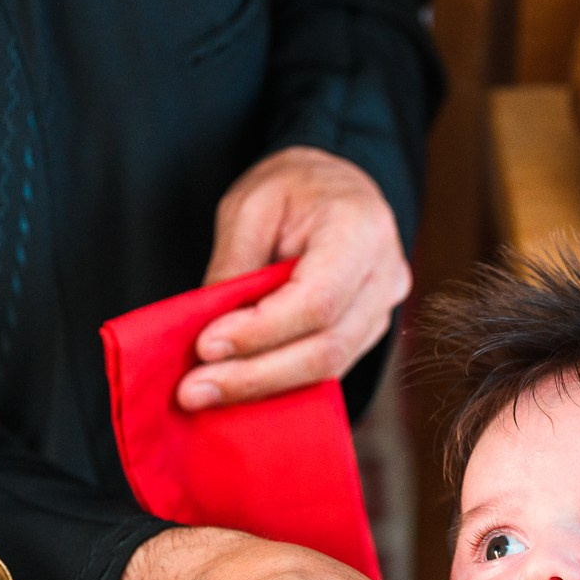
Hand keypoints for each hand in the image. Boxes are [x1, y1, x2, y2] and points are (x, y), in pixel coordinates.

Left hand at [179, 146, 407, 408]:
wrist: (334, 186)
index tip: (206, 346)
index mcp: (361, 229)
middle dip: (257, 375)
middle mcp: (385, 275)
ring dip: (264, 387)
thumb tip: (207, 336)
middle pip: (327, 347)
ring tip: (206, 392)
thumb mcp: (248, 207)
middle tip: (194, 390)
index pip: (317, 300)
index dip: (261, 331)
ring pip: (329, 368)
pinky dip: (280, 382)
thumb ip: (233, 268)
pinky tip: (238, 387)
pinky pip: (328, 369)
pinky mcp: (369, 332)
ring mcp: (383, 309)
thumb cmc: (293, 188)